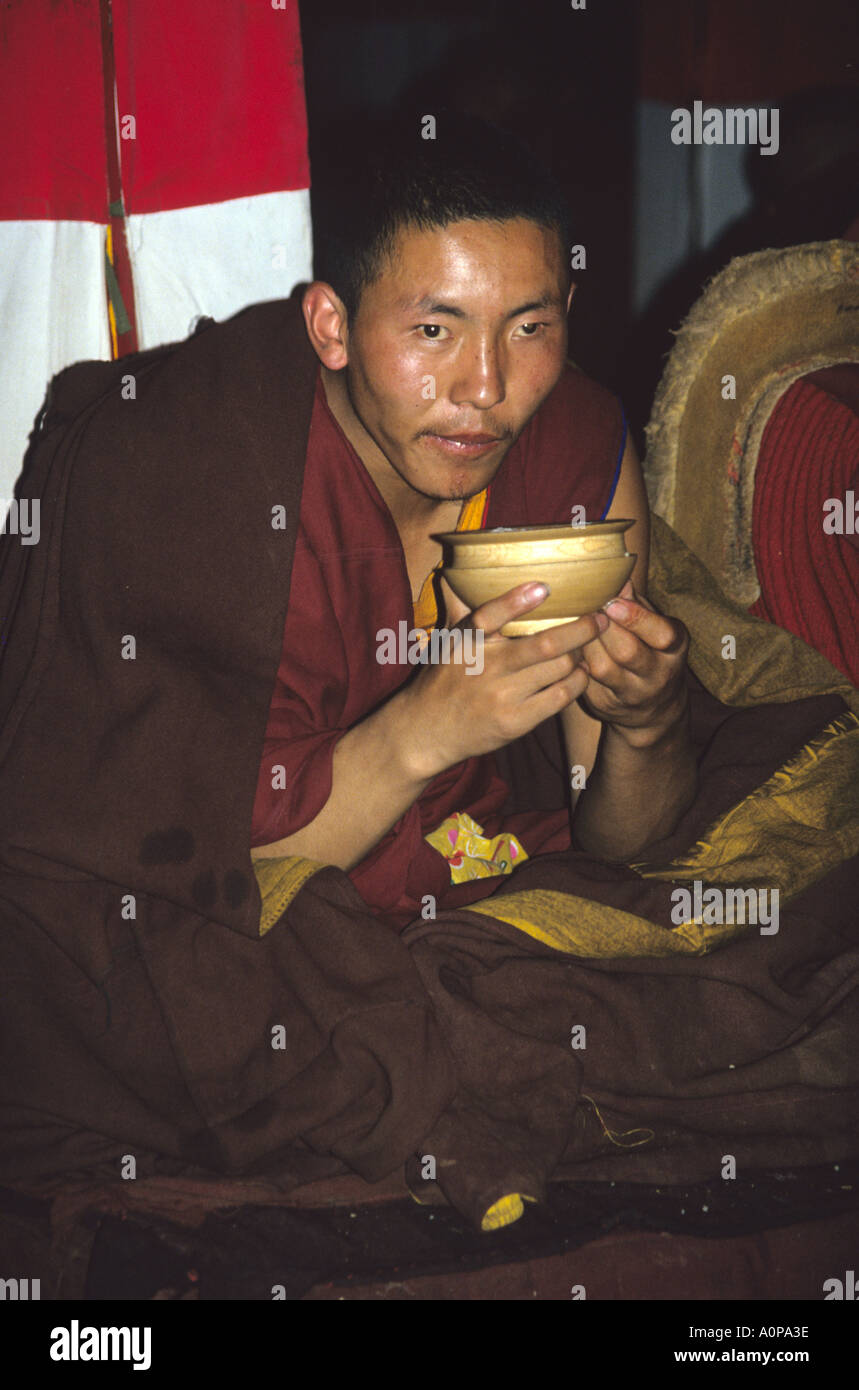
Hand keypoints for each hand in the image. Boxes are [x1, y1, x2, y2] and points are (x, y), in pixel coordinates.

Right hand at [398, 579, 607, 778]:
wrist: (426, 732)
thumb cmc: (442, 679)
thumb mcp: (446, 642)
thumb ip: (460, 608)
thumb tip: (457, 570)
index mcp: (465, 642)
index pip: (487, 616)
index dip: (516, 600)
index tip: (544, 587)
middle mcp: (484, 667)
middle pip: (543, 645)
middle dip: (580, 629)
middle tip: (599, 616)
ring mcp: (501, 696)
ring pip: (559, 669)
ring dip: (581, 655)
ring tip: (591, 645)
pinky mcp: (515, 722)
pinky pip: (560, 697)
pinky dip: (577, 682)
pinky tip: (580, 673)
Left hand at [575, 581, 689, 745]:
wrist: (653, 708)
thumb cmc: (649, 650)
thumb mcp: (654, 625)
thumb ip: (636, 603)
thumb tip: (618, 574)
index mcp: (675, 649)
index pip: (663, 634)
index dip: (637, 618)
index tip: (614, 602)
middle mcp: (658, 675)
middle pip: (628, 652)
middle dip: (603, 627)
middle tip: (584, 607)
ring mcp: (632, 694)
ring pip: (603, 668)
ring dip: (584, 643)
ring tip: (571, 623)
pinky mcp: (606, 706)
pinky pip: (584, 682)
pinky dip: (572, 661)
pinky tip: (563, 646)